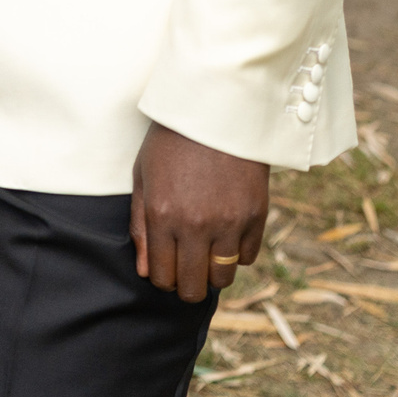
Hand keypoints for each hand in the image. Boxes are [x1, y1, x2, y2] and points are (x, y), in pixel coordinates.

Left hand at [129, 122, 268, 301]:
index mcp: (161, 214)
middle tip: (186, 271)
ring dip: (212, 272)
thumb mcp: (143, 176)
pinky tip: (226, 234)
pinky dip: (235, 253)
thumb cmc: (171, 141)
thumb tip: (144, 271)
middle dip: (186, 286)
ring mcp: (229, 222)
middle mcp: (195, 225)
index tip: (165, 270)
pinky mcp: (256, 216)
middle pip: (193, 287)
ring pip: (222, 278)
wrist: (217, 109)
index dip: (162, 280)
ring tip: (206, 253)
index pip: (161, 276)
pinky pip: (247, 258)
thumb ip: (140, 226)